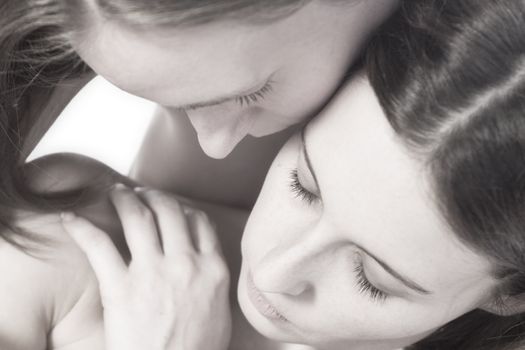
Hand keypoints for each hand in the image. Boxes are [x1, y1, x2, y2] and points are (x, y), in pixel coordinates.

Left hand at [61, 185, 230, 349]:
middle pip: (170, 211)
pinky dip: (83, 228)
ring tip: (116, 192)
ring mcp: (153, 273)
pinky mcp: (121, 288)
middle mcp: (185, 263)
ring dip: (125, 199)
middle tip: (142, 193)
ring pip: (139, 218)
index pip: (200, 222)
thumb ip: (215, 282)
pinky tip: (71, 218)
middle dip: (154, 196)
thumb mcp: (220, 313)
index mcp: (212, 269)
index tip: (172, 207)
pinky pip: (100, 246)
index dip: (183, 208)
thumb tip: (209, 265)